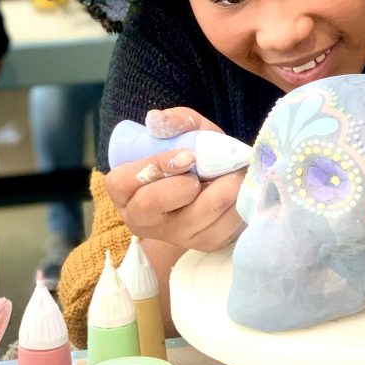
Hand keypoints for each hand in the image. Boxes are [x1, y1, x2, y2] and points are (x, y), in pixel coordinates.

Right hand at [105, 107, 245, 251]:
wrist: (216, 181)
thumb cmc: (191, 154)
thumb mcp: (184, 132)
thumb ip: (174, 122)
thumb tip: (156, 120)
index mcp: (125, 190)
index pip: (125, 181)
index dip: (156, 166)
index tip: (188, 156)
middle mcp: (142, 219)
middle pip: (153, 204)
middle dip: (185, 184)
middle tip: (211, 170)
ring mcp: (174, 236)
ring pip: (197, 218)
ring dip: (222, 191)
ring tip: (233, 174)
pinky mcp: (204, 243)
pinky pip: (223, 227)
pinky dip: (237, 204)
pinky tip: (239, 191)